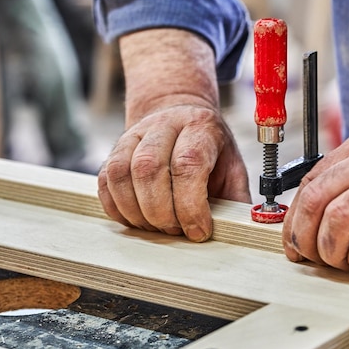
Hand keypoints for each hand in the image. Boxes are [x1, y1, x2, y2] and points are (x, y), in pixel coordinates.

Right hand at [97, 29, 250, 241]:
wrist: (181, 117)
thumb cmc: (210, 150)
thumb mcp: (233, 168)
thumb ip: (237, 198)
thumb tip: (242, 231)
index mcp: (200, 127)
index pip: (188, 164)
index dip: (190, 205)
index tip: (198, 231)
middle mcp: (164, 126)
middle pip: (149, 169)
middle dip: (162, 213)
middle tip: (176, 231)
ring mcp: (134, 135)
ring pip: (122, 174)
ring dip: (137, 212)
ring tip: (157, 227)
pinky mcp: (114, 150)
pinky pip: (106, 181)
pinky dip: (117, 208)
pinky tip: (136, 219)